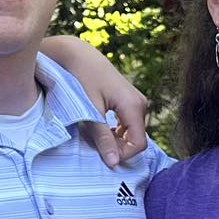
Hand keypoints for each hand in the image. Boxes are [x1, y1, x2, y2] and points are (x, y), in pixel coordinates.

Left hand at [41, 36, 151, 165]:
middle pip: (137, 139)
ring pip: (132, 133)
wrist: (78, 55)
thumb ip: (103, 137)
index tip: (102, 155)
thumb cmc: (82, 79)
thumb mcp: (90, 111)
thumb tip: (113, 163)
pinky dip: (116, 132)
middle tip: (96, 145)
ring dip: (116, 140)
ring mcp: (136, 101)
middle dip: (118, 148)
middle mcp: (140, 104)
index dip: (123, 155)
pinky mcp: (129, 101)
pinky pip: (128, 124)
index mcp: (134, 106)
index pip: (139, 144)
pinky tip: (100, 128)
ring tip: (95, 137)